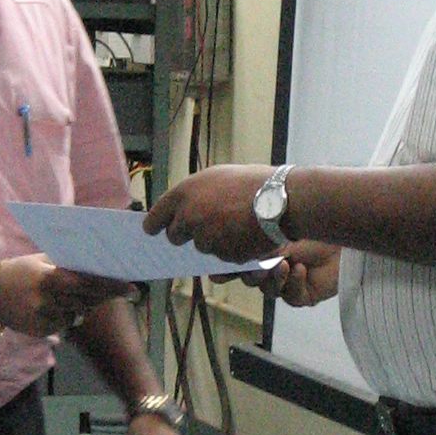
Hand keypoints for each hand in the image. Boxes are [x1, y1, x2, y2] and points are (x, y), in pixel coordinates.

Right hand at [0, 256, 132, 337]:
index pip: (89, 283)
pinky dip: (66, 314)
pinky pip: (65, 323)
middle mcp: (48, 300)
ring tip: (70, 293)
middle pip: (89, 300)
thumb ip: (67, 264)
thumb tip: (100, 264)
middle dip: (108, 295)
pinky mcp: (41, 331)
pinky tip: (52, 306)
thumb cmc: (19, 271)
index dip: (112, 286)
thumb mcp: (42, 260)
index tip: (133, 287)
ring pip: (79, 313)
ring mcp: (44, 318)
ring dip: (84, 303)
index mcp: (50, 278)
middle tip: (128, 291)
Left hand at [143, 167, 273, 262]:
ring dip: (213, 240)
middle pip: (175, 237)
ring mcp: (206, 239)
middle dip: (185, 234)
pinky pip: (221, 257)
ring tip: (235, 223)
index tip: (153, 230)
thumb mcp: (216, 177)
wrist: (282, 200)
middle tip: (203, 225)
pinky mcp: (222, 256)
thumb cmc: (252, 182)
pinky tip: (245, 234)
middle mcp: (190, 218)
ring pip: (201, 247)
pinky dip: (230, 249)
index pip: (155, 218)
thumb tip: (181, 211)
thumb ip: (194, 195)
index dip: (154, 225)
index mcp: (184, 194)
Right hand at [225, 241, 340, 307]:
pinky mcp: (302, 295)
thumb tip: (219, 259)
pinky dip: (293, 282)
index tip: (218, 273)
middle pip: (250, 280)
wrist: (344, 232)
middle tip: (257, 265)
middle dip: (253, 273)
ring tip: (284, 264)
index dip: (227, 271)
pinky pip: (289, 296)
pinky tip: (300, 269)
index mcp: (262, 248)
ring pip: (268, 290)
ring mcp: (287, 282)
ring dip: (274, 277)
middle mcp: (272, 266)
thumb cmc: (311, 222)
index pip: (237, 264)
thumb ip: (247, 243)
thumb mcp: (275, 230)